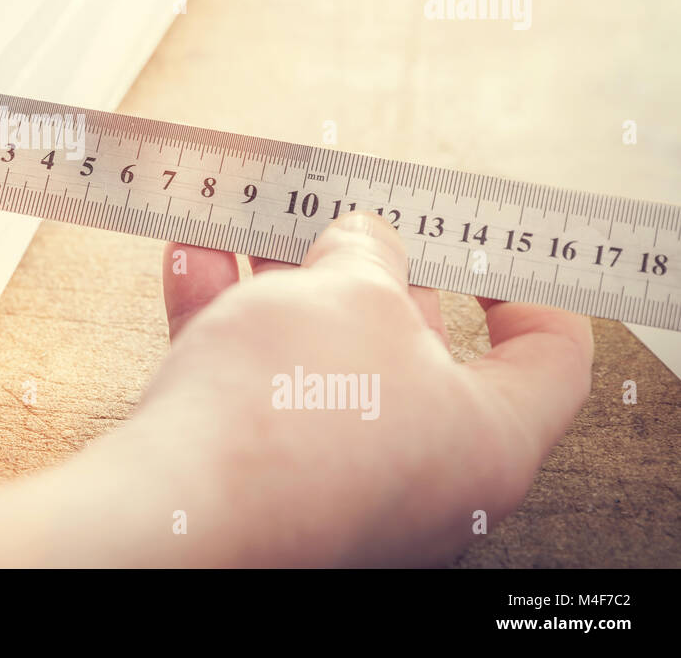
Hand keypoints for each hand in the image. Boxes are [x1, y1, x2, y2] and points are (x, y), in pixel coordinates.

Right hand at [132, 210, 592, 564]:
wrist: (174, 507)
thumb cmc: (288, 415)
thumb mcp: (353, 292)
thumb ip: (369, 254)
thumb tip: (362, 243)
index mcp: (484, 441)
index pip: (548, 362)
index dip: (528, 291)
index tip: (484, 251)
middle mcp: (418, 474)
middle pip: (412, 349)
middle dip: (369, 268)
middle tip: (340, 215)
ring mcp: (335, 482)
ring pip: (317, 359)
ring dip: (281, 282)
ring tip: (251, 223)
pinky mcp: (258, 481)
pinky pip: (253, 384)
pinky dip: (230, 321)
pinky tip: (195, 261)